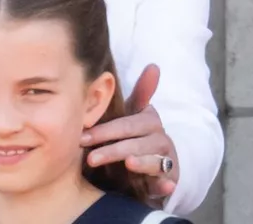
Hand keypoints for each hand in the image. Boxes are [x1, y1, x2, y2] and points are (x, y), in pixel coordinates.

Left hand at [81, 64, 180, 197]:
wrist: (147, 168)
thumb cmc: (132, 137)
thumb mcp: (130, 116)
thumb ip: (136, 93)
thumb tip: (155, 65)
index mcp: (148, 120)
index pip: (128, 122)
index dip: (106, 130)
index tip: (84, 135)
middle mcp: (160, 138)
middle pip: (136, 141)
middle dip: (112, 148)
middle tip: (89, 157)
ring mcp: (165, 159)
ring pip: (152, 160)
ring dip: (140, 162)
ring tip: (128, 164)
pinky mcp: (168, 179)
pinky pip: (168, 182)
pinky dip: (167, 184)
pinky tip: (164, 186)